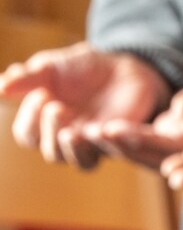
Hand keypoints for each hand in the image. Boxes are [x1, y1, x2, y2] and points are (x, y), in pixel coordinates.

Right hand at [0, 43, 168, 168]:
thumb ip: (26, 79)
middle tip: (56, 106)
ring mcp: (97, 143)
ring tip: (73, 132)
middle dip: (50, 131)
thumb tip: (0, 88)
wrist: (119, 66)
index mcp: (45, 124)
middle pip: (53, 154)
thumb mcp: (49, 67)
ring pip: (83, 163)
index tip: (42, 93)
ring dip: (75, 149)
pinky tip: (104, 128)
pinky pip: (116, 150)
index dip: (29, 120)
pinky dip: (109, 141)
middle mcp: (69, 138)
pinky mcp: (123, 140)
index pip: (28, 136)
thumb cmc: (78, 69)